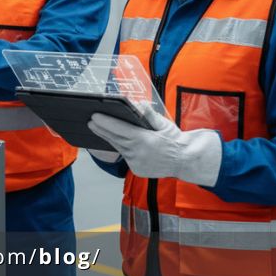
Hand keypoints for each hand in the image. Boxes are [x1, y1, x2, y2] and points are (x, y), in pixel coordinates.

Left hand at [87, 106, 221, 185]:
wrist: (186, 161)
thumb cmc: (175, 140)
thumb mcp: (165, 124)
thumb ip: (150, 115)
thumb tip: (139, 105)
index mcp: (145, 140)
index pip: (120, 129)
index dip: (106, 122)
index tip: (94, 116)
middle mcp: (138, 153)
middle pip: (115, 139)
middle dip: (101, 129)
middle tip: (90, 121)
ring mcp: (137, 163)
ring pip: (119, 148)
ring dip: (108, 138)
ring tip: (97, 128)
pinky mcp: (137, 170)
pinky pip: (126, 157)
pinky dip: (120, 148)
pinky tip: (112, 140)